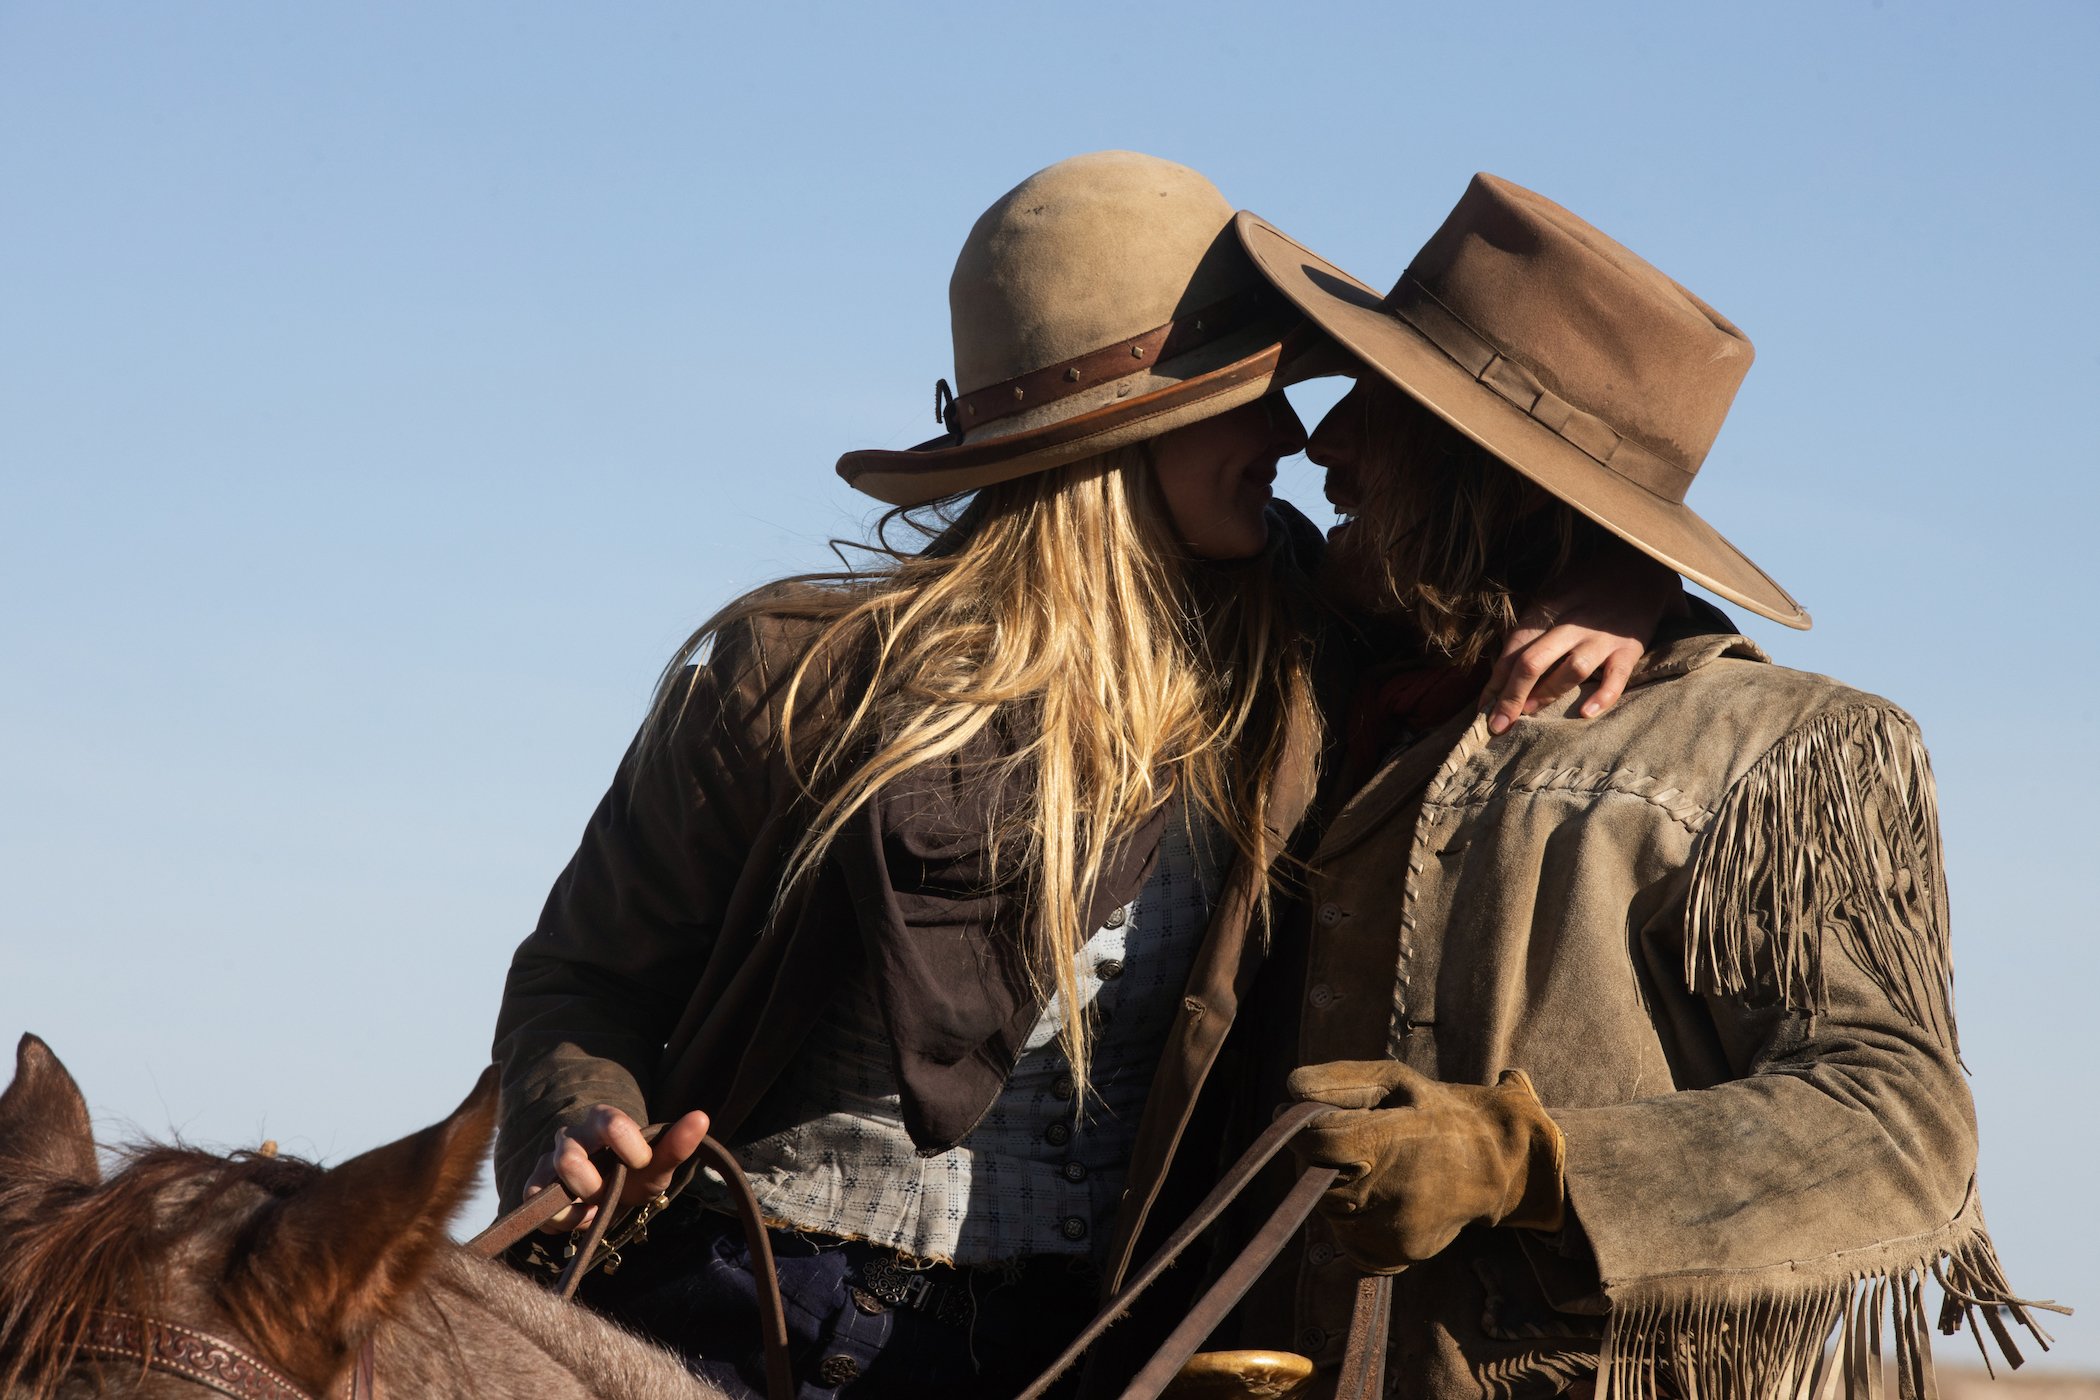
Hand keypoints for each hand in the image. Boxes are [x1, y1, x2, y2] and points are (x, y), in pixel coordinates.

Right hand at [521, 1105, 709, 1232]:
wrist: (611, 1194)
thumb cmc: (635, 1173)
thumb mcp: (658, 1164)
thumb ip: (677, 1144)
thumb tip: (701, 1117)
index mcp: (603, 1120)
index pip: (611, 1124)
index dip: (631, 1151)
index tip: (642, 1164)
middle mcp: (571, 1135)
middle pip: (570, 1160)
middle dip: (596, 1188)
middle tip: (612, 1192)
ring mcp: (548, 1160)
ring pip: (551, 1188)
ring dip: (581, 1207)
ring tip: (598, 1206)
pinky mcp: (534, 1186)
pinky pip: (538, 1210)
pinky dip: (565, 1221)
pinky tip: (582, 1216)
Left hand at [1288, 1061, 1563, 1273]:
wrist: (1497, 1166)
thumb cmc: (1435, 1112)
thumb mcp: (1394, 1081)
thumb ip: (1339, 1081)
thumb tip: (1288, 1092)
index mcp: (1394, 1141)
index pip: (1320, 1143)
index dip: (1304, 1131)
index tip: (1304, 1119)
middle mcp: (1395, 1192)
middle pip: (1316, 1179)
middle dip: (1318, 1159)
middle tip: (1350, 1143)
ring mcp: (1397, 1228)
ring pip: (1327, 1211)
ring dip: (1333, 1189)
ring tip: (1371, 1167)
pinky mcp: (1399, 1253)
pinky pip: (1347, 1235)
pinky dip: (1352, 1215)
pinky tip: (1381, 1195)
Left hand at [1482, 545, 1684, 734]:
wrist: (1643, 567)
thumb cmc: (1590, 584)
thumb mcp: (1554, 591)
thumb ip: (1532, 623)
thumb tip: (1502, 666)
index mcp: (1548, 607)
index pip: (1513, 648)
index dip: (1495, 679)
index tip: (1482, 706)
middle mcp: (1573, 623)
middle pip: (1533, 661)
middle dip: (1510, 695)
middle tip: (1496, 724)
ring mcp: (1602, 638)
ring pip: (1571, 669)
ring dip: (1547, 694)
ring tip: (1529, 714)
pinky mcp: (1629, 649)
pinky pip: (1617, 676)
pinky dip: (1603, 695)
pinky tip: (1585, 713)